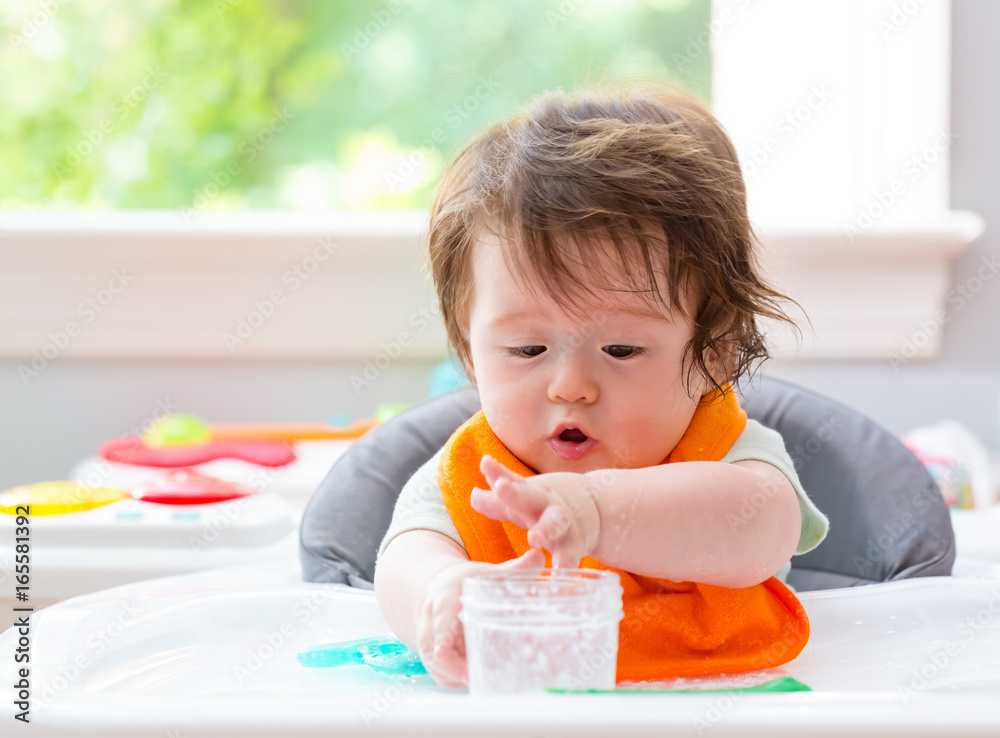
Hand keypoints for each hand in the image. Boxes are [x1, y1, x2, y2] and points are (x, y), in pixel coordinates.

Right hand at [416, 548, 545, 688]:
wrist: (438, 590)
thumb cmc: (465, 583)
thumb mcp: (485, 572)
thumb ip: (512, 569)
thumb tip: (539, 556)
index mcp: (443, 598)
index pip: (440, 618)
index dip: (441, 635)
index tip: (445, 649)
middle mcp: (431, 623)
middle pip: (434, 649)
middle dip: (452, 666)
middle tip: (473, 677)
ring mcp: (430, 645)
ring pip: (439, 668)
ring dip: (459, 677)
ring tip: (487, 681)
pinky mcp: (436, 662)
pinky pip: (445, 677)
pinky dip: (462, 682)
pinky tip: (484, 681)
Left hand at [470, 454, 601, 568]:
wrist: (597, 508)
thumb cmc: (546, 507)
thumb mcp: (523, 501)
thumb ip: (497, 502)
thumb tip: (473, 496)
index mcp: (529, 493)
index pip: (509, 481)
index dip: (497, 473)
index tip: (485, 462)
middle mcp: (543, 504)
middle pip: (530, 496)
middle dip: (514, 492)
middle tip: (501, 487)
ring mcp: (562, 523)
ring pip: (555, 522)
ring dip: (547, 527)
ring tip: (536, 537)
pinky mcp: (575, 545)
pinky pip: (570, 556)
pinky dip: (565, 564)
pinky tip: (559, 572)